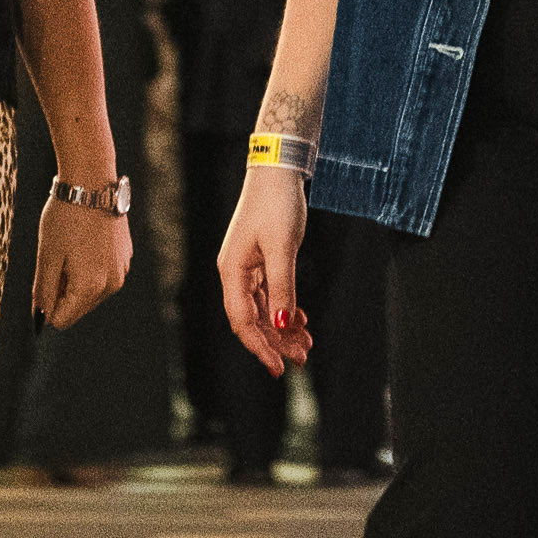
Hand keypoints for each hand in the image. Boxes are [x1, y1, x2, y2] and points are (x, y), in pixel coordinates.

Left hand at [32, 183, 132, 326]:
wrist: (93, 182)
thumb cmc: (66, 217)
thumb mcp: (47, 255)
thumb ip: (44, 290)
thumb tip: (42, 316)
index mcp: (89, 287)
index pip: (62, 320)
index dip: (46, 306)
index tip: (43, 281)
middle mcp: (110, 285)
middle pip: (77, 308)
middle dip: (62, 293)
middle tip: (56, 260)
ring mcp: (121, 271)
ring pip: (91, 293)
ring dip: (76, 280)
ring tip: (71, 249)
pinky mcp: (125, 257)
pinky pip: (103, 276)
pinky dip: (90, 268)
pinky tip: (84, 242)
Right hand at [217, 158, 313, 371]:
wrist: (279, 170)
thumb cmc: (277, 205)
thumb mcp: (282, 249)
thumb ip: (282, 289)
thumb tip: (281, 325)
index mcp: (232, 271)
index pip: (242, 321)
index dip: (260, 346)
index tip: (279, 367)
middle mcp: (235, 272)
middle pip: (253, 318)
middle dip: (276, 340)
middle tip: (301, 359)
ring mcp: (247, 267)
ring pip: (263, 308)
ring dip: (283, 327)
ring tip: (306, 344)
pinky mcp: (260, 260)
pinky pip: (270, 294)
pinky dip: (285, 308)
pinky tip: (301, 320)